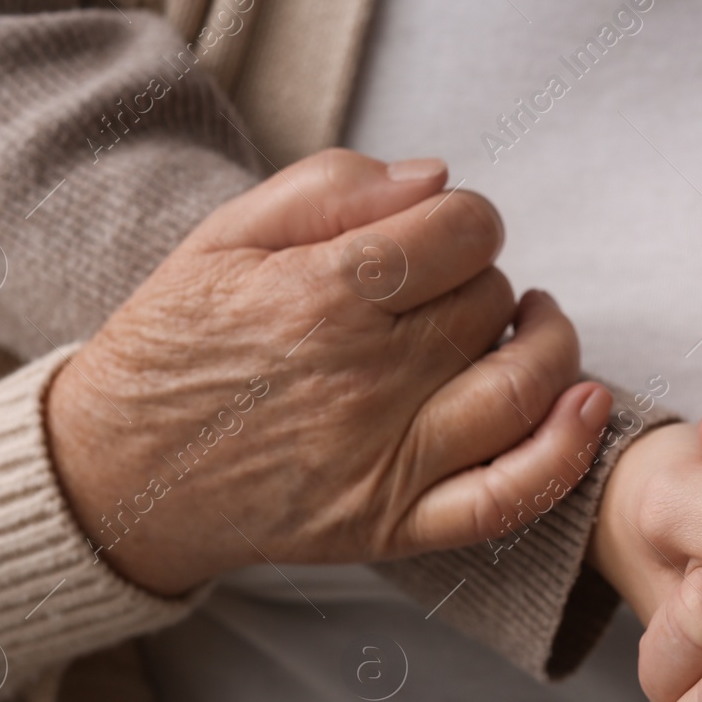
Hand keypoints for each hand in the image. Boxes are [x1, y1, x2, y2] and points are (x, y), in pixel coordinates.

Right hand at [46, 149, 610, 595]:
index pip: (461, 232)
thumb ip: (330, 190)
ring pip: (523, 385)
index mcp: (322, 294)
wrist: (117, 470)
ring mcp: (383, 459)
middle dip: (481, 279)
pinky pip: (506, 498)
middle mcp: (363, 377)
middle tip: (445, 289)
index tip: (442, 233)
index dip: (466, 220)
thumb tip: (438, 179)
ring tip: (528, 323)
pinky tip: (584, 402)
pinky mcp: (392, 523)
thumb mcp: (223, 237)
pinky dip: (563, 453)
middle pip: (491, 301)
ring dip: (548, 342)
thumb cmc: (173, 345)